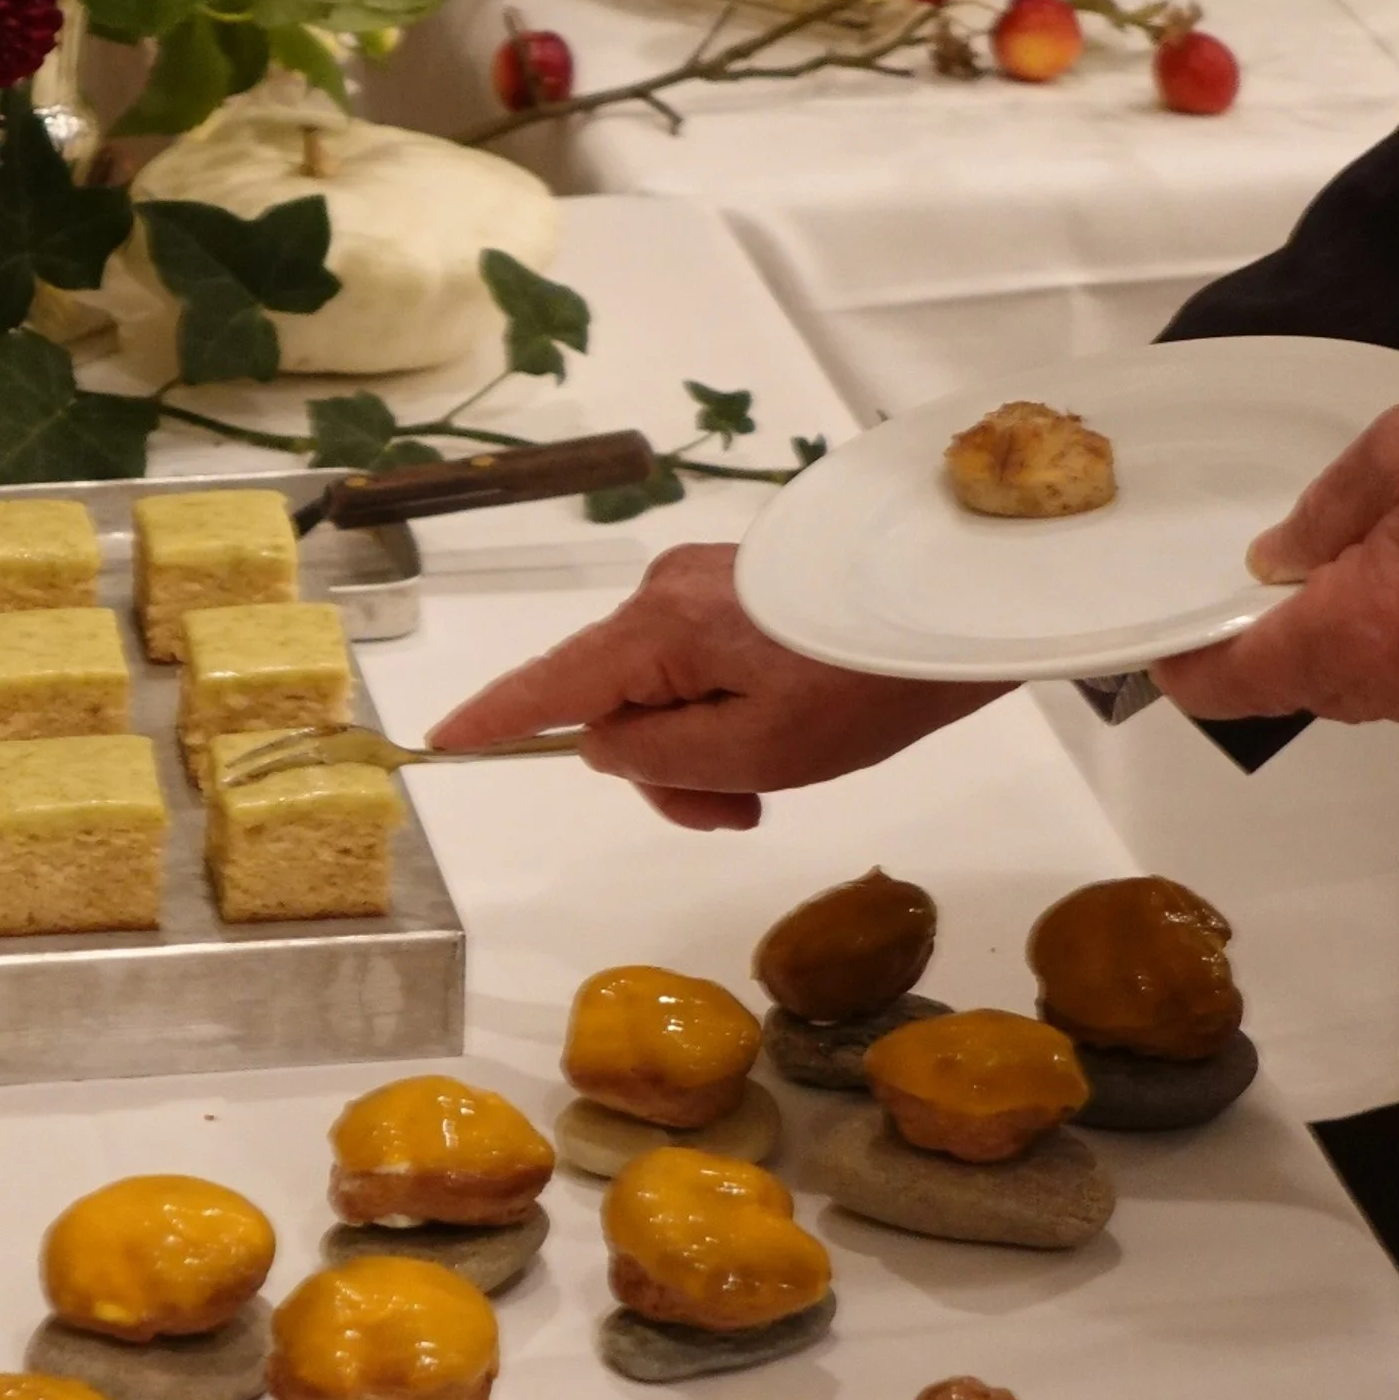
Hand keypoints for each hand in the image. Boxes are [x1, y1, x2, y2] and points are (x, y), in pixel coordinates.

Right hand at [429, 540, 1003, 828]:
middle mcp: (662, 591)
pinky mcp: (737, 590)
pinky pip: (694, 669)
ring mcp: (700, 585)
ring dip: (700, 751)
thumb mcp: (756, 751)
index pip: (551, 685)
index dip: (497, 720)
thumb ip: (658, 758)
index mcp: (657, 627)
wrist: (957, 615)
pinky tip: (781, 739)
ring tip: (774, 782)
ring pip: (657, 693)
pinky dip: (722, 716)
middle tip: (738, 814)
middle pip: (611, 701)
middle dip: (660, 770)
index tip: (440, 740)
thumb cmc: (859, 690)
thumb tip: (601, 744)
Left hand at [1156, 400, 1398, 726]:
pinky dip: (1392, 633)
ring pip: (1354, 678)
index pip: (1227, 682)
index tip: (1162, 638)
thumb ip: (1326, 506)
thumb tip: (1276, 552)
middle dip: (1271, 631)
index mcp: (1349, 634)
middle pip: (1291, 680)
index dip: (1184, 665)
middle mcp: (1389, 687)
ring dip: (1339, 630)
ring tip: (1354, 558)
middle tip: (1270, 568)